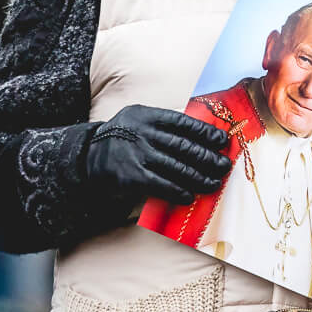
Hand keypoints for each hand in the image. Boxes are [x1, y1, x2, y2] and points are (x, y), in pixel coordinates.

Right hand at [83, 105, 230, 206]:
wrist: (87, 156)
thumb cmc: (122, 139)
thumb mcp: (138, 122)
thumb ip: (163, 127)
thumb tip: (201, 138)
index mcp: (146, 116)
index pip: (182, 123)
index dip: (205, 132)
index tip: (222, 140)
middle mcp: (142, 133)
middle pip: (183, 146)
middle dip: (207, 157)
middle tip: (224, 165)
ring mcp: (137, 155)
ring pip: (176, 167)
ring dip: (199, 177)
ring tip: (214, 183)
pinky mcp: (131, 177)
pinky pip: (161, 185)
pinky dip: (178, 191)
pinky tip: (190, 195)